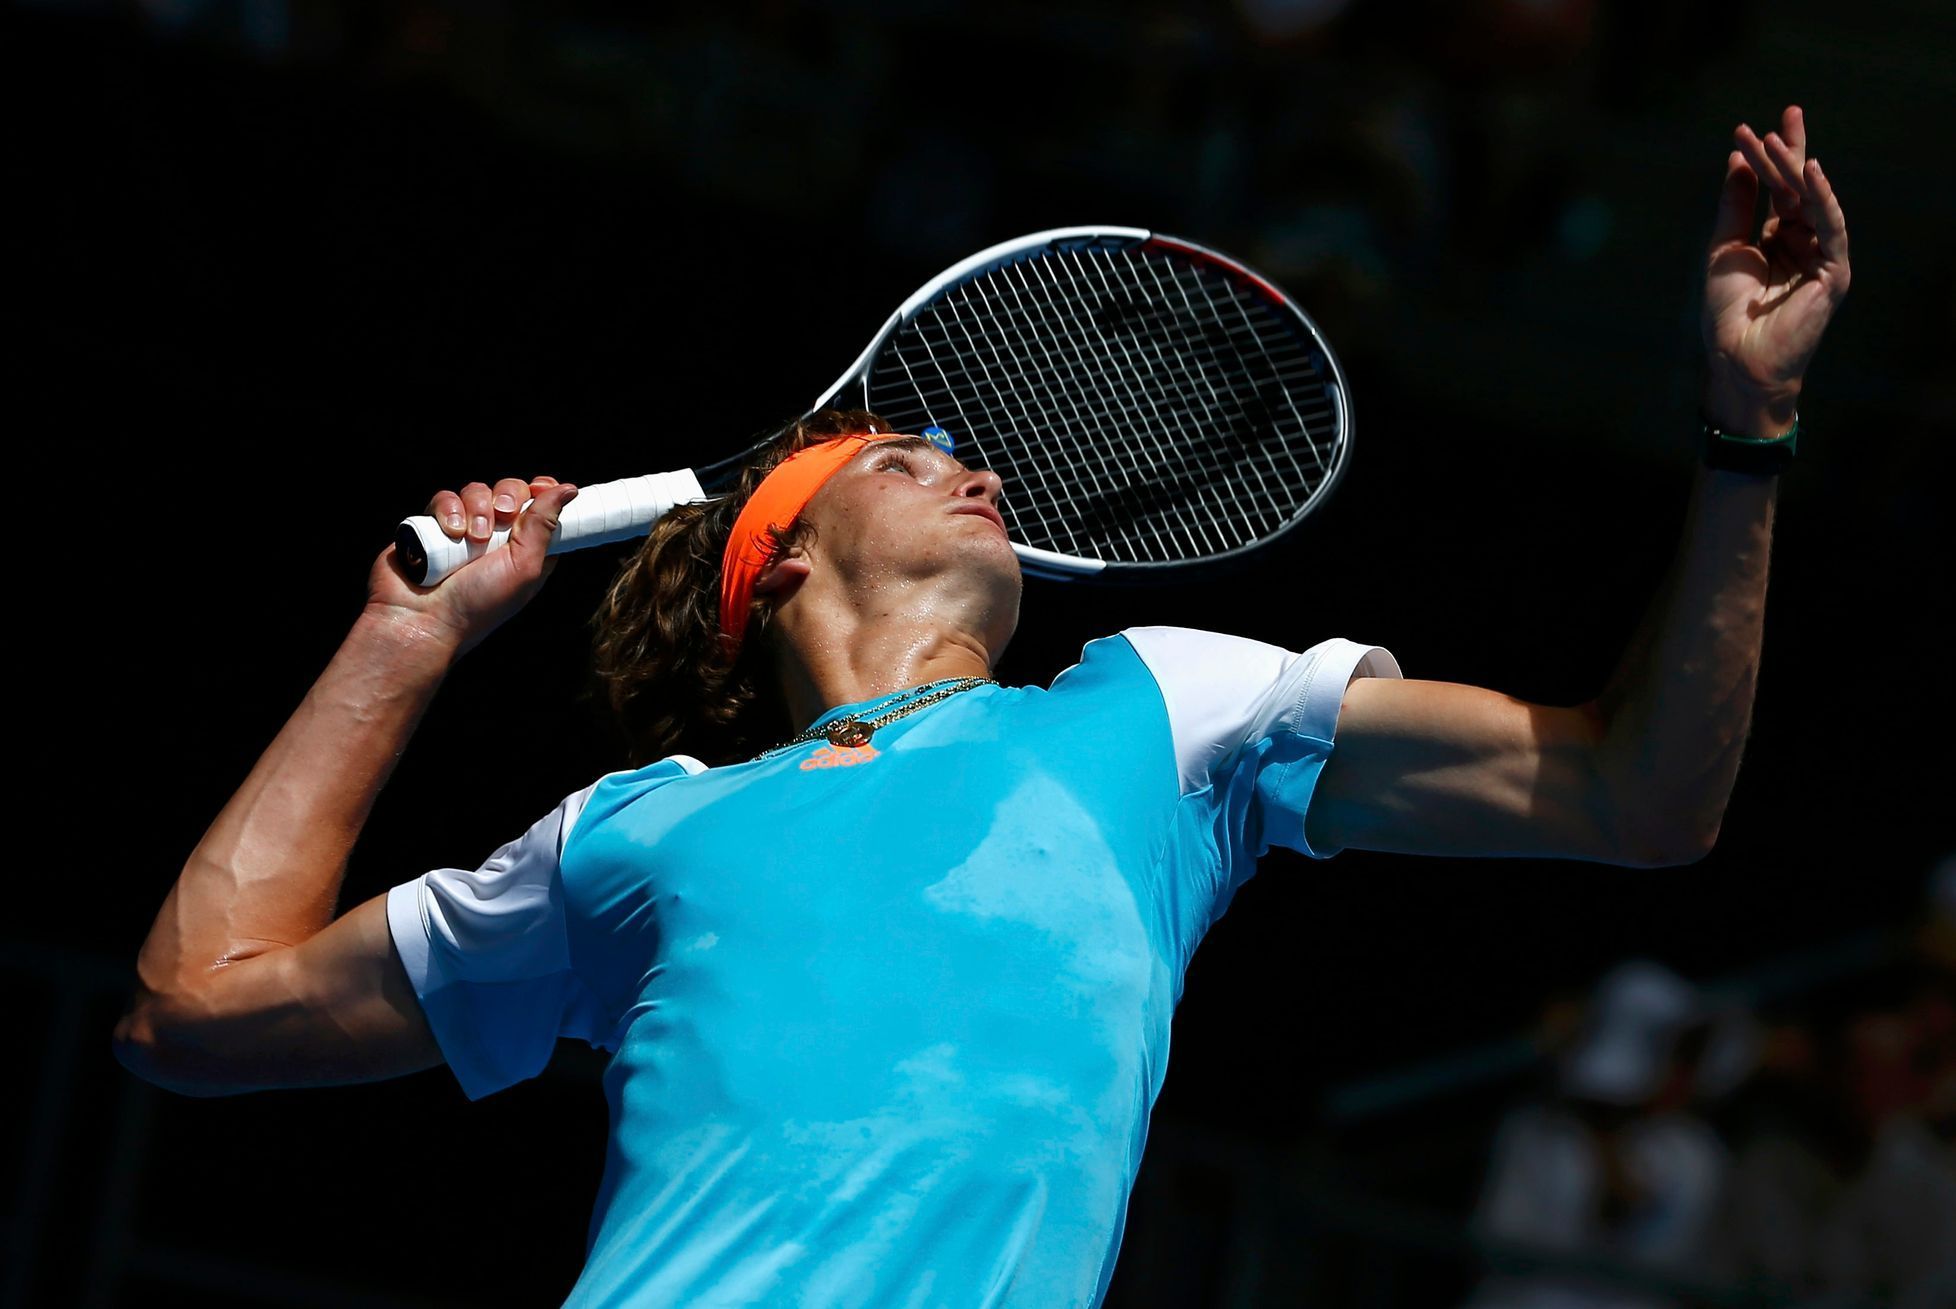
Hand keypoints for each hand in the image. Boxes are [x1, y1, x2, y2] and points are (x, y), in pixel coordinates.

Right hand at [365, 476, 579, 656]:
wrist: (423, 618)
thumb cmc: (478, 604)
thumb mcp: (524, 566)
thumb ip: (545, 525)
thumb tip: (569, 490)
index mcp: (525, 549)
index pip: (542, 507)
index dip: (544, 492)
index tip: (542, 488)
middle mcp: (497, 538)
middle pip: (509, 490)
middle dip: (508, 495)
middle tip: (503, 513)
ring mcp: (464, 530)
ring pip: (476, 491)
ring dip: (477, 507)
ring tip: (471, 537)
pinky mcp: (434, 526)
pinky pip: (445, 499)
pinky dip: (448, 510)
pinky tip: (449, 531)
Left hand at [1703, 104, 1851, 434]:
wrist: (1735, 356)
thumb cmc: (1728, 310)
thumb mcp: (1725, 247)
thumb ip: (1736, 205)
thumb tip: (1740, 158)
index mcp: (1781, 237)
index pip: (1782, 187)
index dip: (1774, 155)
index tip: (1760, 123)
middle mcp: (1805, 241)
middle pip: (1800, 187)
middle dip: (1791, 150)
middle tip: (1786, 112)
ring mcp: (1822, 256)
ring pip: (1813, 202)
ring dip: (1797, 168)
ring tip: (1781, 136)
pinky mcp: (1833, 271)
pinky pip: (1831, 227)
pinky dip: (1821, 199)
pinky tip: (1810, 172)